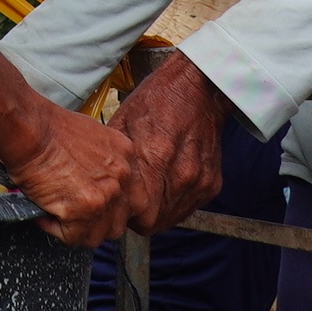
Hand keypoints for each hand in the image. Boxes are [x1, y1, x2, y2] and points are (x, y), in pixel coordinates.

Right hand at [0, 100, 139, 248]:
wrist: (30, 131)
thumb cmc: (48, 130)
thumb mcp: (91, 139)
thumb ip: (102, 165)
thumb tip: (94, 185)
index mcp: (127, 157)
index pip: (130, 198)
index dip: (110, 206)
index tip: (94, 206)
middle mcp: (124, 177)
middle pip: (119, 219)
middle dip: (95, 222)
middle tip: (73, 214)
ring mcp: (107, 195)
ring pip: (99, 234)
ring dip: (76, 229)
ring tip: (56, 212)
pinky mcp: (87, 210)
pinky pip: (74, 237)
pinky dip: (55, 229)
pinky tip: (45, 212)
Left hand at [109, 51, 231, 232]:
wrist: (199, 88)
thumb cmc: (158, 100)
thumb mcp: (123, 120)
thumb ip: (114, 157)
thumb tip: (100, 182)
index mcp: (154, 156)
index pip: (137, 213)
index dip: (124, 213)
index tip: (119, 204)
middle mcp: (180, 173)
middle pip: (153, 222)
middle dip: (139, 217)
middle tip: (131, 201)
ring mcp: (198, 180)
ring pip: (171, 218)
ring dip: (158, 211)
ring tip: (149, 192)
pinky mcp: (212, 183)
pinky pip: (188, 208)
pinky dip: (175, 203)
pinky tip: (166, 185)